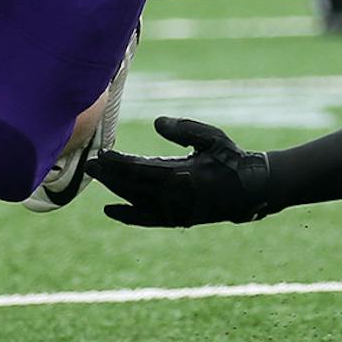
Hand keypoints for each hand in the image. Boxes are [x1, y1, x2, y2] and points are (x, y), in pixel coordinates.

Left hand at [89, 117, 272, 227]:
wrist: (251, 190)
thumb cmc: (232, 158)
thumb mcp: (212, 137)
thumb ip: (184, 129)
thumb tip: (156, 122)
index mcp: (182, 175)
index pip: (140, 170)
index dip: (118, 163)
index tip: (102, 154)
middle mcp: (175, 197)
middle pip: (132, 187)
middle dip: (110, 175)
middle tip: (90, 164)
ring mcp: (175, 211)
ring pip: (136, 201)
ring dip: (115, 190)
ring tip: (98, 177)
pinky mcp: (178, 219)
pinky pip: (147, 219)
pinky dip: (128, 216)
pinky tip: (111, 211)